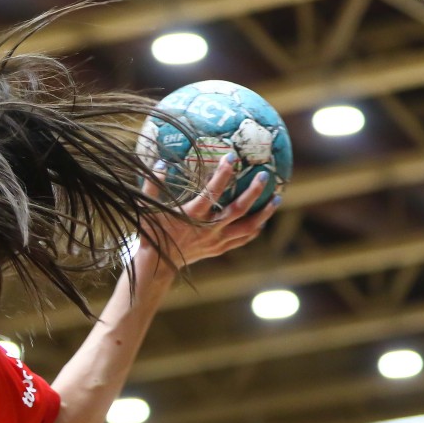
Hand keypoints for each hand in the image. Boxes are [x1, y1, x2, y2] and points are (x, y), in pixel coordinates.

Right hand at [142, 153, 279, 268]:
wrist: (157, 265)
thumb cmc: (151, 234)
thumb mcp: (146, 209)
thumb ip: (151, 186)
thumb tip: (159, 162)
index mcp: (192, 216)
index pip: (212, 192)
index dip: (223, 174)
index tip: (231, 157)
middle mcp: (209, 229)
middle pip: (238, 209)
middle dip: (254, 192)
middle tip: (265, 175)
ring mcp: (217, 241)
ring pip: (248, 227)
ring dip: (264, 213)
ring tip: (276, 198)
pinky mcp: (219, 249)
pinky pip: (243, 239)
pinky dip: (255, 230)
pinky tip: (262, 221)